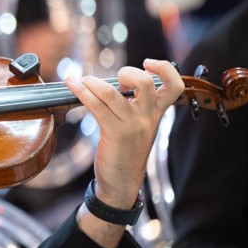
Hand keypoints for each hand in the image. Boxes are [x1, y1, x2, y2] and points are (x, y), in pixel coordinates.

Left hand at [66, 59, 182, 245]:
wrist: (122, 183)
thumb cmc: (125, 152)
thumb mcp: (137, 127)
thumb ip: (134, 106)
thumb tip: (111, 83)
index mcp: (157, 114)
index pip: (175, 85)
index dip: (165, 68)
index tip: (148, 63)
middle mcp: (148, 117)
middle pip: (146, 82)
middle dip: (127, 72)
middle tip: (114, 80)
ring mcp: (132, 125)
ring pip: (113, 93)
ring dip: (92, 82)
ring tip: (80, 80)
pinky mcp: (115, 133)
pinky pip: (96, 105)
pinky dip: (82, 91)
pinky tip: (72, 85)